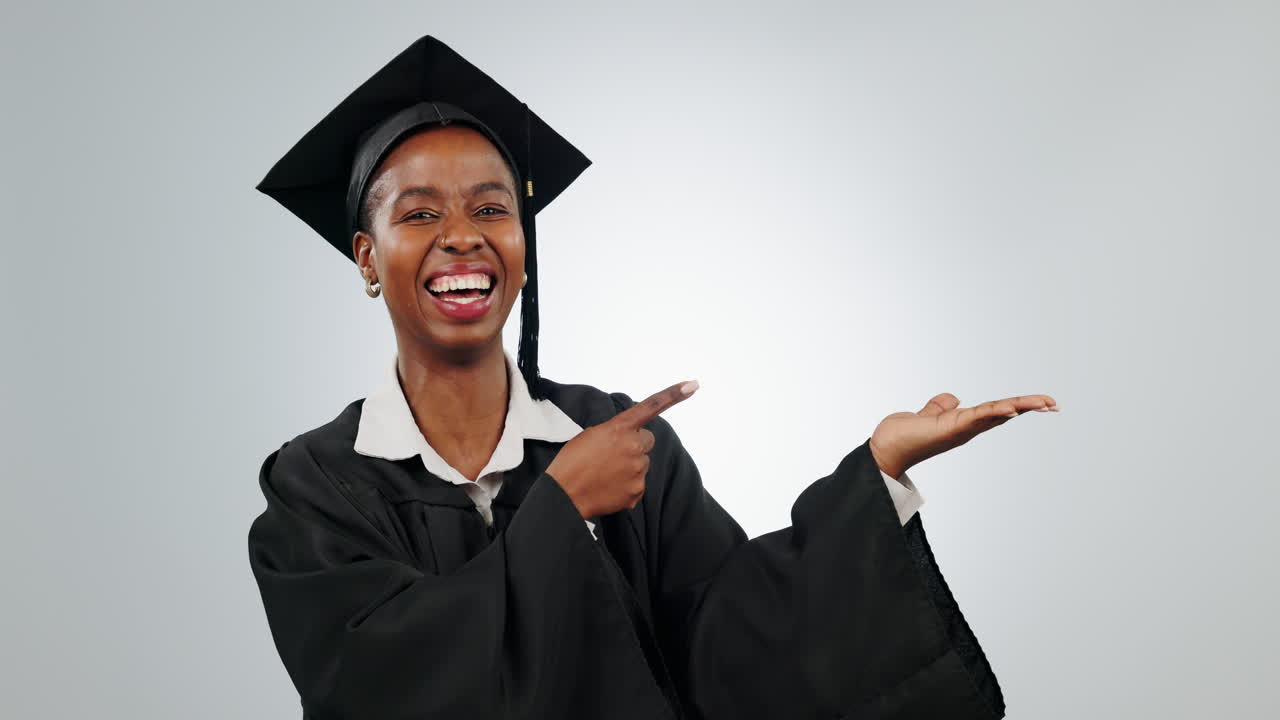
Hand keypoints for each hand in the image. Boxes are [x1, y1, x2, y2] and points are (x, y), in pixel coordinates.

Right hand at [546, 380, 699, 518]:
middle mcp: (633, 447)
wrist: (564, 495)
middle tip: (612, 455)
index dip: (674, 394)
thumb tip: (630, 440)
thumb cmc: (571, 463)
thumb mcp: (591, 436)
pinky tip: (608, 487)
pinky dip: (626, 486)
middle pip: (647, 440)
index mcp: (619, 429)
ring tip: (605, 473)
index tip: (693, 384)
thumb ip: (616, 433)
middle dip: (635, 445)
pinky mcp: (637, 491)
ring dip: (629, 466)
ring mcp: (637, 470)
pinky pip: (638, 485)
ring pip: (641, 463)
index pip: (651, 407)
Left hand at [869, 393, 1057, 479]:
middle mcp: (967, 428)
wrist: (883, 451)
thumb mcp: (925, 415)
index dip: (1017, 405)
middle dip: (1029, 407)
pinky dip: (995, 411)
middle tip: (1054, 403)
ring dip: (1021, 407)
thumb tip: (953, 398)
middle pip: (1004, 413)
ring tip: (1044, 402)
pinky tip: (1012, 408)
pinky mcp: (952, 428)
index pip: (995, 410)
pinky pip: (979, 416)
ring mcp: (961, 429)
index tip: (1040, 402)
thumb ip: (939, 406)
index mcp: (963, 423)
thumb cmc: (901, 437)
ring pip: (997, 413)